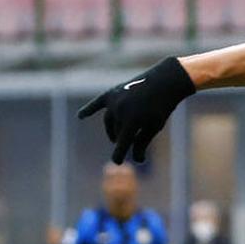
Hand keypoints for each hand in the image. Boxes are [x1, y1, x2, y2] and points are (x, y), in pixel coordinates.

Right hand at [77, 57, 195, 163]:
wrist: (164, 81)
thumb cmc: (161, 107)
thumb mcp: (154, 126)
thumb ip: (143, 142)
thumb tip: (136, 160)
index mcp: (133, 121)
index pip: (122, 143)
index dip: (119, 154)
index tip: (117, 162)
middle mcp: (120, 110)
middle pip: (116, 131)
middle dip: (121, 138)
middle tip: (126, 142)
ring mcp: (114, 100)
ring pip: (109, 120)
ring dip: (113, 129)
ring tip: (117, 135)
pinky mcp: (112, 92)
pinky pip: (97, 103)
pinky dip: (89, 109)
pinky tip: (81, 116)